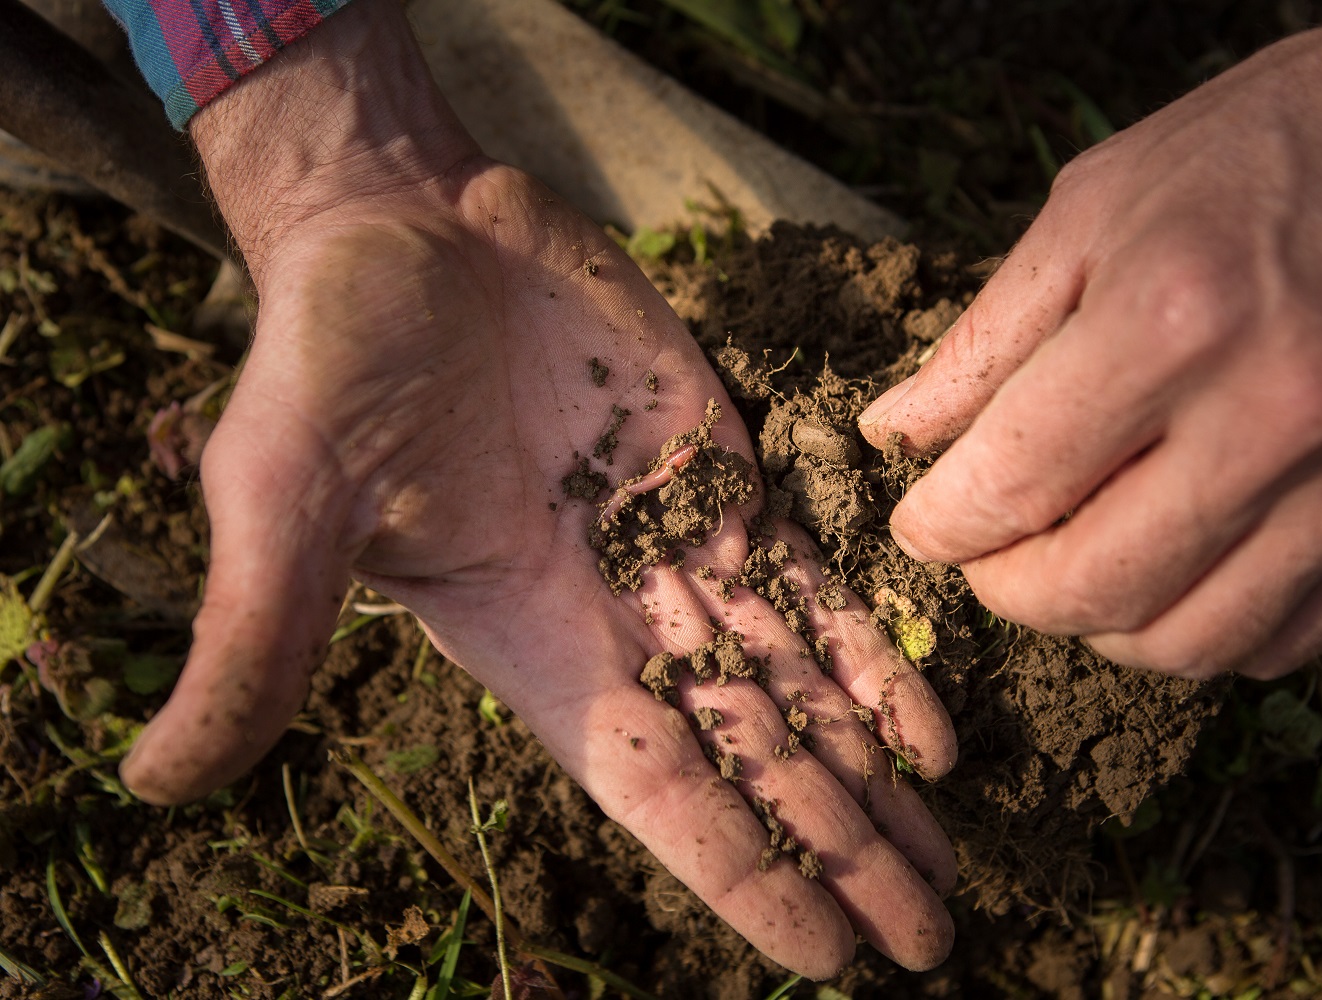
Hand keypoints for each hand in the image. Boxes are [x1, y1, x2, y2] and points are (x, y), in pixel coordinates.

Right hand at [117, 1, 956, 976]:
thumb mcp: (281, 497)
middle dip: (839, 852)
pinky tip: (934, 735)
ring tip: (945, 872)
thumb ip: (262, 635)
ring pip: (797, 689)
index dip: (741, 871)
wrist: (409, 228)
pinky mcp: (722, 475)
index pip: (655, 785)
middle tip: (930, 944)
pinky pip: (814, 585)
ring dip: (874, 780)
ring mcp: (680, 547)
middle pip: (751, 760)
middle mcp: (617, 618)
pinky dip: (874, 655)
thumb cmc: (330, 358)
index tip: (826, 953)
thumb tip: (159, 786)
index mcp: (527, 647)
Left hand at [859, 0, 1321, 679]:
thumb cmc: (1268, 151)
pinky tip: (1171, 569)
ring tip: (1073, 563)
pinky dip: (1200, 629)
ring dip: (1099, 623)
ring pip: (1186, 640)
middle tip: (987, 552)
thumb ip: (986, 339)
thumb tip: (896, 434)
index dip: (941, 525)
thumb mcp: (1096, 208)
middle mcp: (1280, 411)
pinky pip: (1282, 638)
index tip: (923, 523)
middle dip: (1005, 588)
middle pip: (1093, 585)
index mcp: (1176, 315)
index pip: (1015, 483)